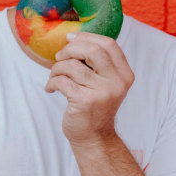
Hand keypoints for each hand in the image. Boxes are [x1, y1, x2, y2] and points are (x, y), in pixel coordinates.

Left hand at [45, 32, 134, 146]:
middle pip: (92, 51)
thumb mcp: (106, 83)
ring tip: (54, 76)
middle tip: (60, 56)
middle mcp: (117, 82)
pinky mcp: (84, 102)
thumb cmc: (96, 106)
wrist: (95, 137)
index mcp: (124, 74)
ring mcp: (101, 93)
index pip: (109, 44)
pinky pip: (62, 81)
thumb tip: (74, 38)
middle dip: (70, 49)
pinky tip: (51, 88)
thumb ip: (99, 63)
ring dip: (57, 68)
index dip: (87, 37)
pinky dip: (52, 82)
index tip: (70, 39)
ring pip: (73, 66)